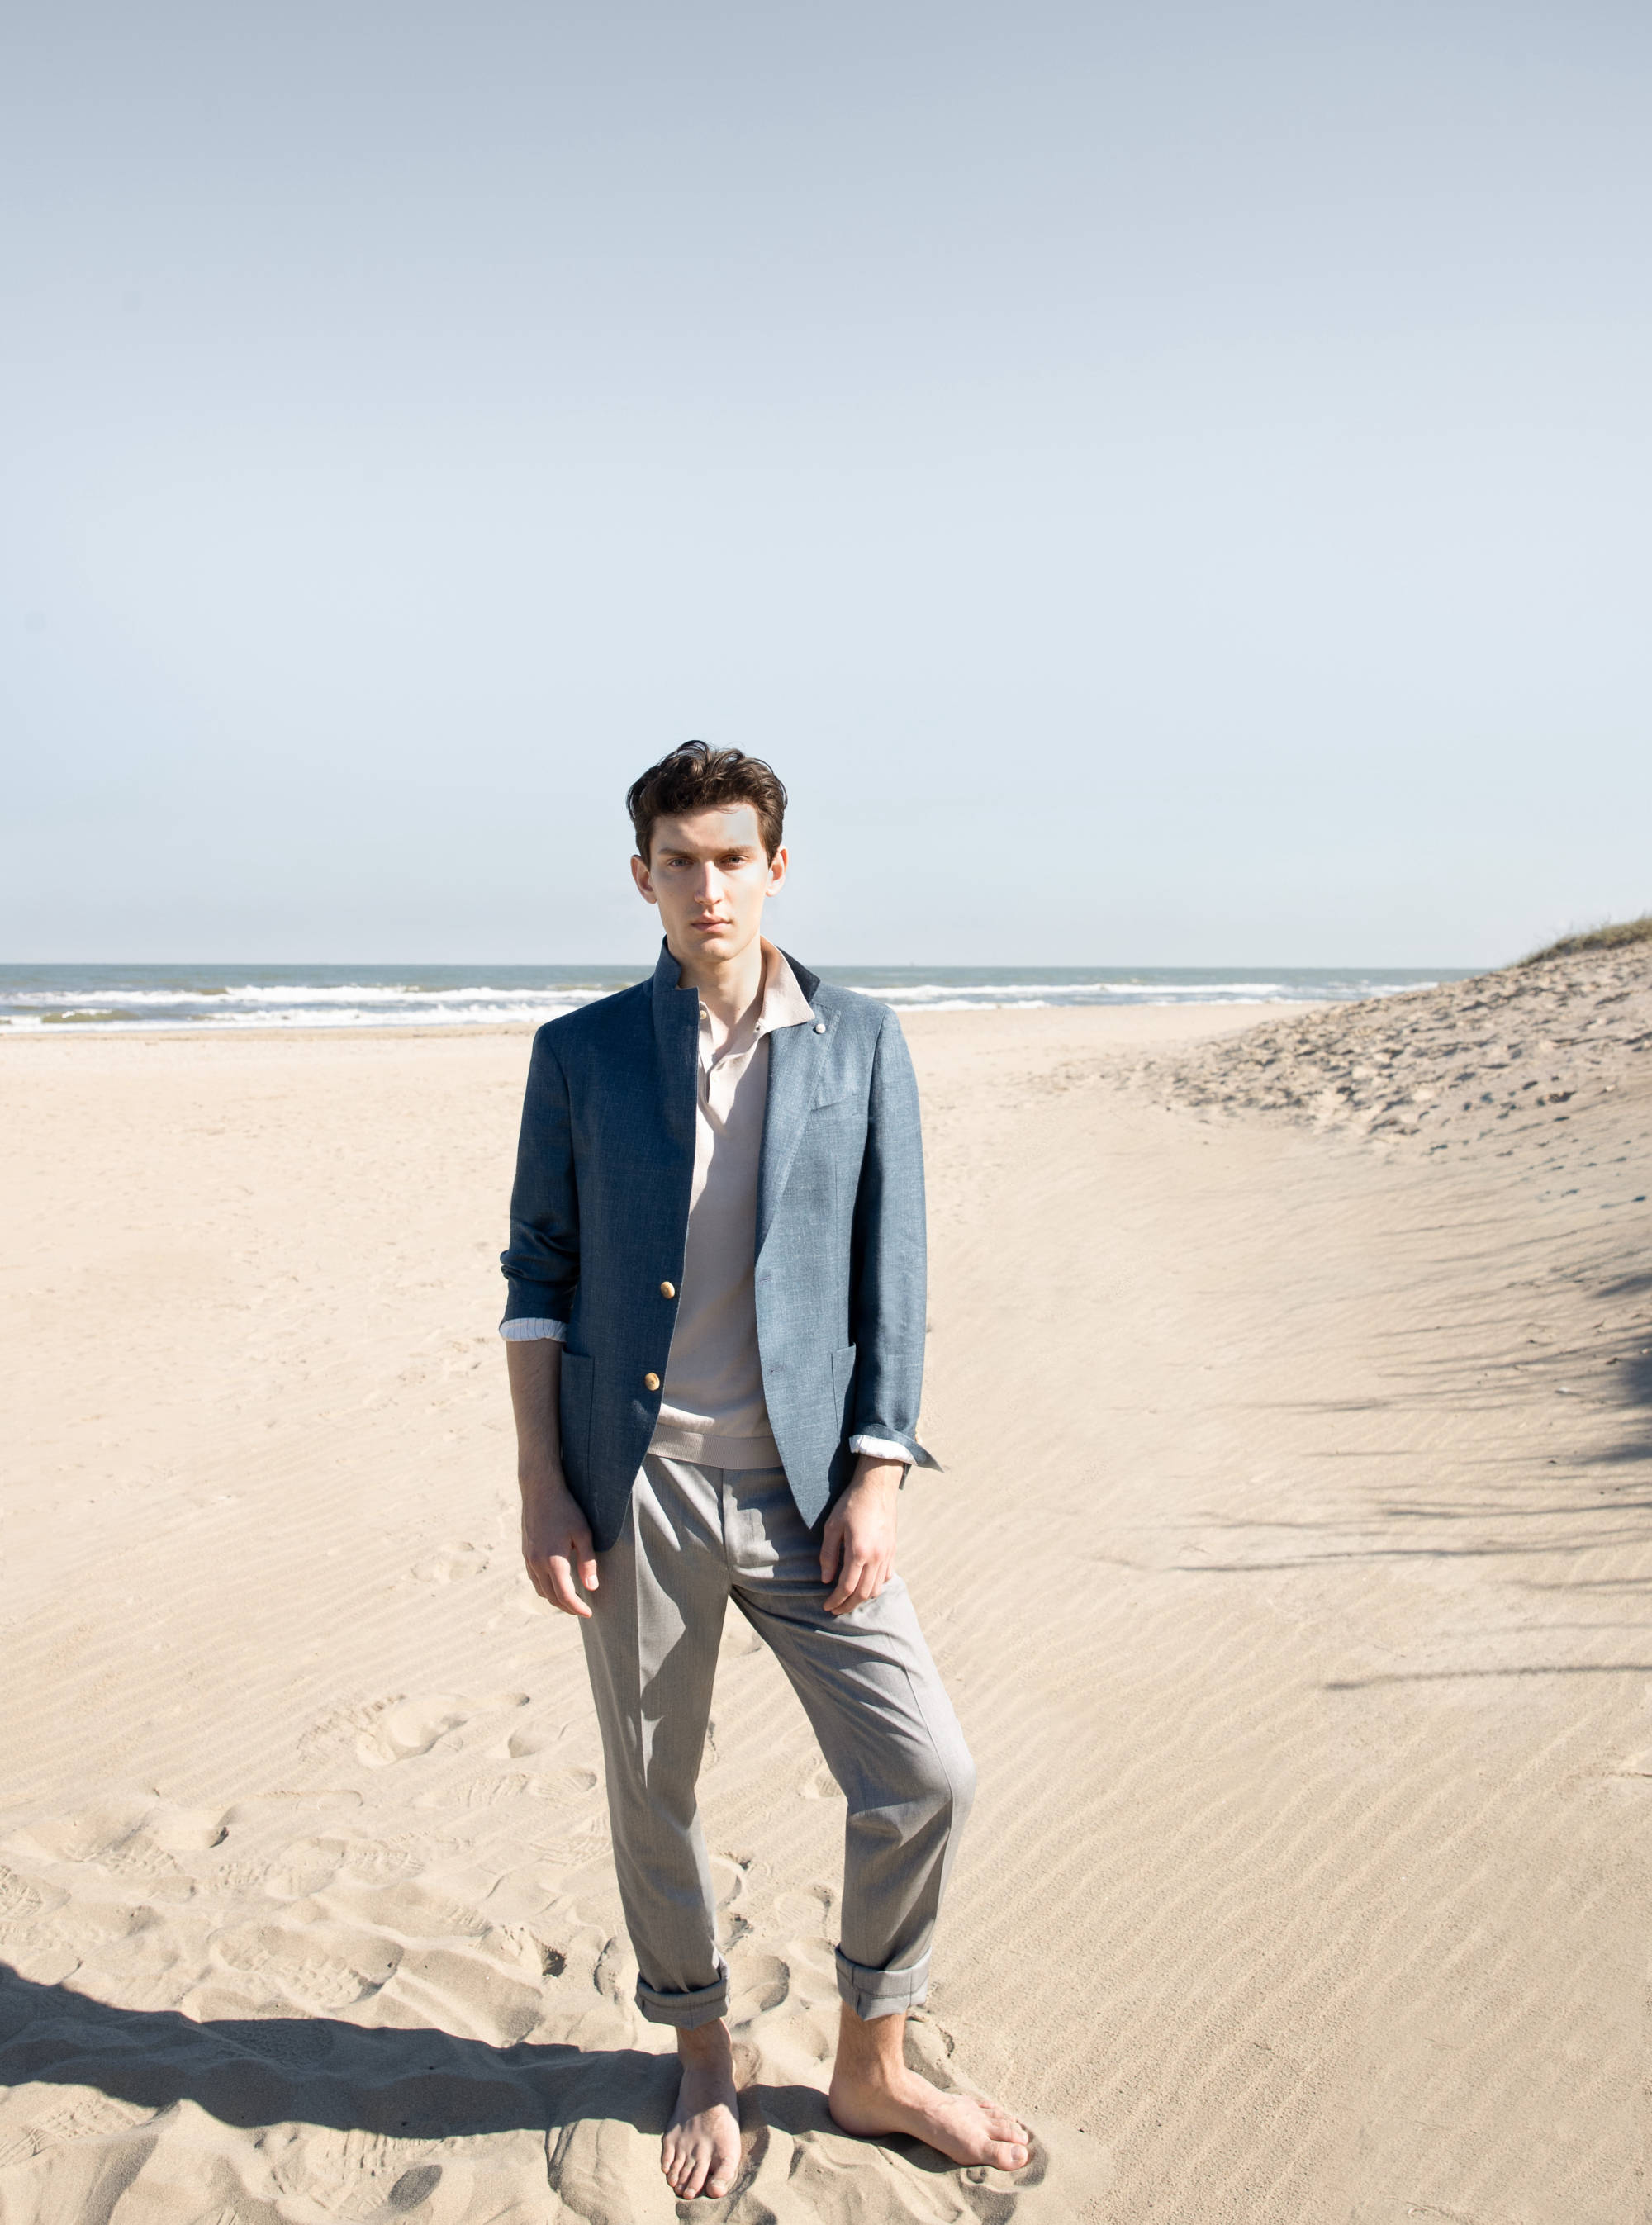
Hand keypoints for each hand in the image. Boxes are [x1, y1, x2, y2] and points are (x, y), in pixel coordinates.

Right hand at [520, 1472, 597, 1617]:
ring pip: (540, 1590)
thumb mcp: (583, 1533)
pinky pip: (534, 1580)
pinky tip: (556, 1584)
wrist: (540, 1491)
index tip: (589, 1613)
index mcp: (553, 1560)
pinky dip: (545, 1588)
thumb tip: (592, 1588)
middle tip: (582, 1609)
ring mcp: (528, 1559)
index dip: (577, 1608)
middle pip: (551, 1597)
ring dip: (555, 1599)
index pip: (565, 1595)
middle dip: (567, 1607)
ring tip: (571, 1599)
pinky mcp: (525, 1553)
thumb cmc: (566, 1510)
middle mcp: (537, 1563)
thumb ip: (588, 1562)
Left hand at [819, 1457, 902, 1614]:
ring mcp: (887, 1555)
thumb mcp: (832, 1527)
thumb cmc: (851, 1504)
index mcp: (859, 1552)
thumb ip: (828, 1555)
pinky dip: (876, 1585)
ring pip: (877, 1588)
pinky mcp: (893, 1550)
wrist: (876, 1487)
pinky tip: (866, 1583)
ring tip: (849, 1599)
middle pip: (863, 1593)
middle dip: (848, 1605)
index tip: (826, 1606)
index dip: (835, 1600)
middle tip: (835, 1609)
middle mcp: (876, 1557)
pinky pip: (887, 1576)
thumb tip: (826, 1579)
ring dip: (862, 1598)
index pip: (847, 1587)